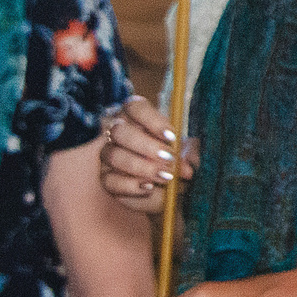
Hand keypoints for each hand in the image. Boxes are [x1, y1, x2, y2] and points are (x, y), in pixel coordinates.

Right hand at [98, 96, 187, 214]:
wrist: (170, 189)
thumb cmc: (177, 162)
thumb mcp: (187, 154)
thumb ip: (190, 155)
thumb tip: (188, 166)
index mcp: (136, 117)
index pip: (135, 107)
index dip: (152, 120)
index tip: (171, 136)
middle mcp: (118, 132)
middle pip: (120, 131)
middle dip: (146, 146)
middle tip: (169, 159)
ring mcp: (109, 155)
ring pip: (114, 156)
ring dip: (142, 167)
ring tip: (165, 177)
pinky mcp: (105, 178)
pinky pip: (110, 181)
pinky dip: (132, 185)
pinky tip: (150, 187)